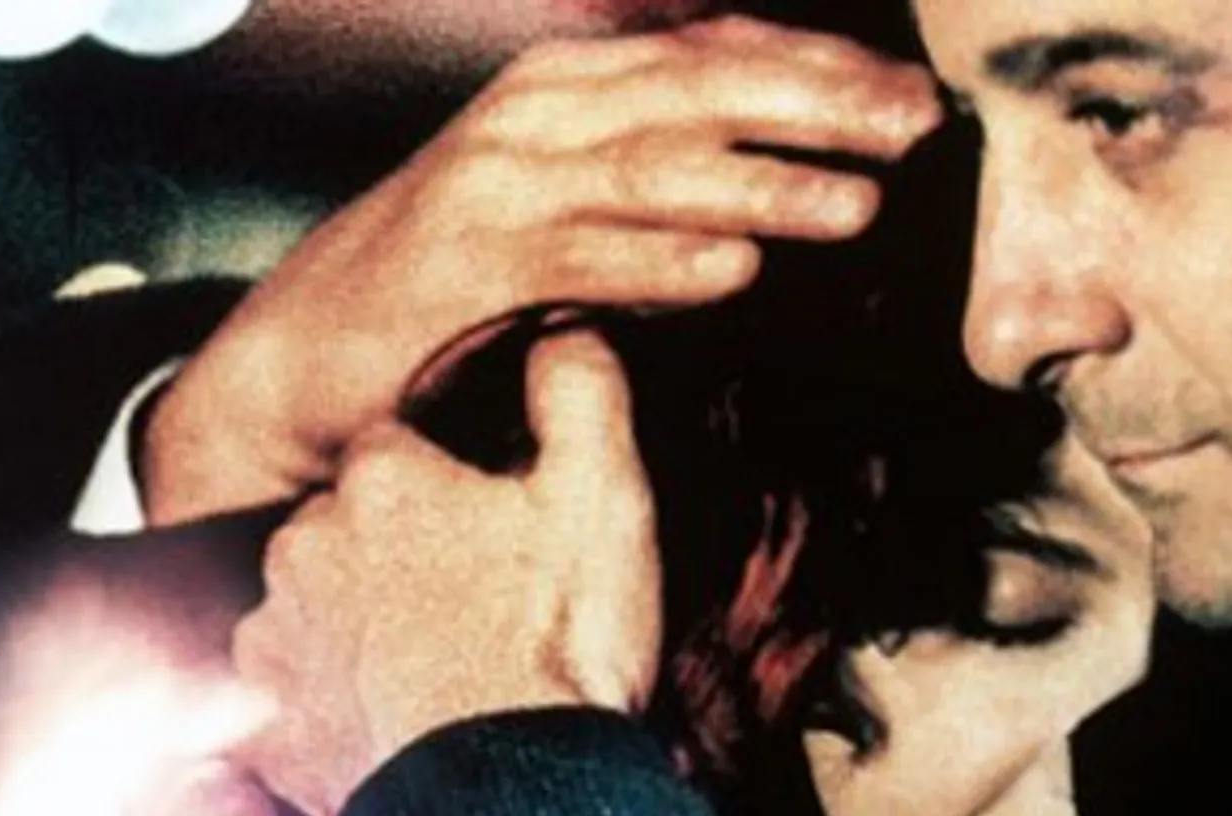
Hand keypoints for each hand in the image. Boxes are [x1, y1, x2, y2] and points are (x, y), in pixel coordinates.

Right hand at [144, 14, 940, 525]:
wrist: (311, 346)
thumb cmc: (463, 273)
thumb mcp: (568, 195)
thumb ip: (663, 171)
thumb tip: (792, 175)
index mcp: (572, 84)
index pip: (715, 53)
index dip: (821, 68)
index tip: (915, 96)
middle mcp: (540, 115)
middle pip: (702, 91)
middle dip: (820, 104)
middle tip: (920, 130)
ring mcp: (502, 186)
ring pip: (654, 168)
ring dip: (764, 182)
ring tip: (862, 207)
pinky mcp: (470, 266)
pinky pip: (583, 259)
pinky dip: (660, 262)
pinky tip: (736, 270)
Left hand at [229, 330, 656, 815]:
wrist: (512, 803)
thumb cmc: (557, 648)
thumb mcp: (604, 496)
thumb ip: (580, 391)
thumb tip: (563, 332)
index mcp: (383, 478)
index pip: (406, 447)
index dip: (462, 486)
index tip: (503, 530)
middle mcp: (305, 544)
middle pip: (356, 524)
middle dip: (408, 553)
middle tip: (484, 606)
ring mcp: (278, 640)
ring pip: (320, 604)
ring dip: (367, 624)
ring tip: (449, 671)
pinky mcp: (266, 728)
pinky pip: (290, 696)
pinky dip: (335, 703)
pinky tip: (399, 720)